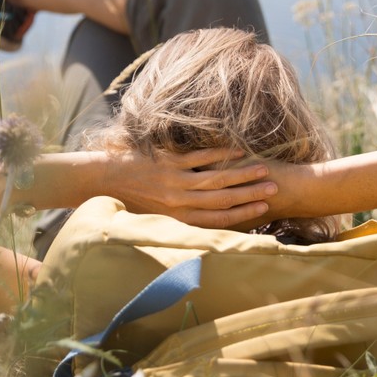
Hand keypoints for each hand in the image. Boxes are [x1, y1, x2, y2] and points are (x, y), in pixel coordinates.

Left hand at [104, 147, 276, 228]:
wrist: (102, 181)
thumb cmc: (130, 201)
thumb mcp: (156, 218)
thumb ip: (180, 221)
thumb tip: (203, 227)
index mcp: (179, 219)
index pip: (219, 218)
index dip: (245, 213)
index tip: (265, 207)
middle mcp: (179, 202)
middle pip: (224, 199)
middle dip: (251, 193)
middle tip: (274, 187)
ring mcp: (174, 181)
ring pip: (216, 179)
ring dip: (242, 174)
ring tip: (263, 169)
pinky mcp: (168, 161)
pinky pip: (200, 157)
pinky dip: (221, 154)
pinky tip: (237, 150)